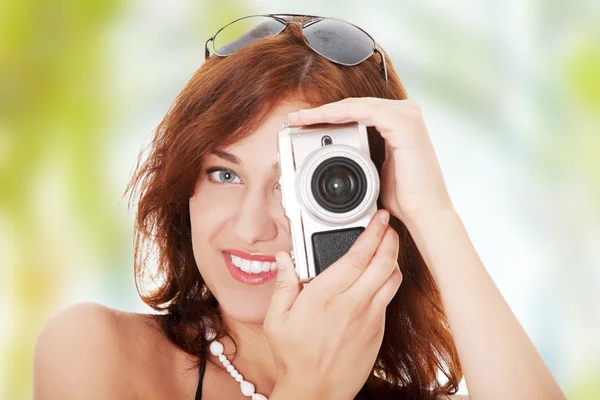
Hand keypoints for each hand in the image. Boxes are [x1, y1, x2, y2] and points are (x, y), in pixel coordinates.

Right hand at [264, 209, 401, 399]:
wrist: (316, 392)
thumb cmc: (294, 357)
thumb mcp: (277, 319)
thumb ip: (283, 284)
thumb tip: (283, 259)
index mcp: (326, 295)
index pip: (359, 255)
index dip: (374, 232)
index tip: (380, 218)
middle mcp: (353, 303)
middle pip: (384, 261)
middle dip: (390, 238)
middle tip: (388, 226)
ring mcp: (370, 317)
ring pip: (393, 278)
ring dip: (394, 258)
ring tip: (387, 248)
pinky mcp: (378, 330)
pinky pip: (390, 297)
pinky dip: (390, 280)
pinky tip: (380, 277)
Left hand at [287, 97, 453, 222]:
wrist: (425, 214)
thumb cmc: (405, 197)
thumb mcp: (376, 170)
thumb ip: (362, 156)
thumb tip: (338, 157)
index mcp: (399, 122)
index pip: (358, 110)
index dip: (330, 114)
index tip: (303, 122)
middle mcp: (406, 113)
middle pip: (355, 105)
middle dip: (322, 111)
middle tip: (295, 118)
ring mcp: (408, 116)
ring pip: (357, 105)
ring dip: (326, 111)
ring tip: (301, 118)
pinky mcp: (405, 125)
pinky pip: (366, 112)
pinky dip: (341, 114)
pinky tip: (323, 118)